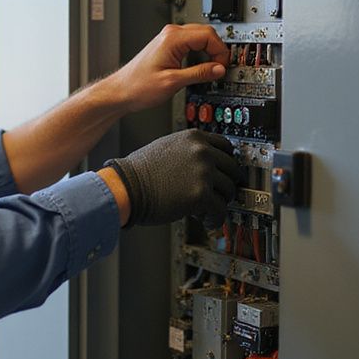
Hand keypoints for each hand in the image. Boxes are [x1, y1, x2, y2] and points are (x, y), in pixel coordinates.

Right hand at [106, 130, 243, 226]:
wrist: (126, 187)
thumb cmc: (139, 172)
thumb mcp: (166, 148)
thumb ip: (189, 152)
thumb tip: (208, 165)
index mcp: (194, 137)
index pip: (226, 146)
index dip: (227, 163)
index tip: (227, 172)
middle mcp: (202, 151)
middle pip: (232, 169)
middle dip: (227, 184)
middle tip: (219, 194)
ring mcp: (203, 172)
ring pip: (229, 191)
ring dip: (219, 202)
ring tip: (205, 209)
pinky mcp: (201, 195)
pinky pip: (221, 210)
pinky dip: (214, 219)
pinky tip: (204, 221)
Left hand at [109, 24, 229, 112]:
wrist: (121, 91)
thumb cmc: (138, 87)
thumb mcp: (173, 82)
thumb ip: (199, 74)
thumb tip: (219, 69)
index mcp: (172, 38)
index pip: (208, 35)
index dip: (220, 51)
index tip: (222, 67)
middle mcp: (170, 34)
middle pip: (206, 32)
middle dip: (217, 50)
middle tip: (220, 69)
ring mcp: (168, 38)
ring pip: (200, 37)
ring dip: (209, 51)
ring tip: (212, 69)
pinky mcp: (167, 46)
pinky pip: (191, 42)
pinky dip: (201, 52)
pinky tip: (202, 65)